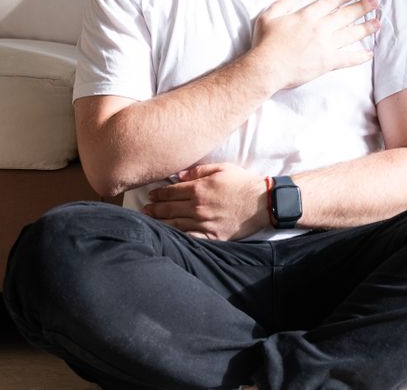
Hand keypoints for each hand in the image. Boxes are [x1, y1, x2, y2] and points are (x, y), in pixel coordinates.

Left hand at [143, 163, 267, 240]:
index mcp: (199, 189)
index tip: (150, 196)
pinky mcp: (213, 236)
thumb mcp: (221, 168)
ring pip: (176, 225)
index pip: (171, 192)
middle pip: (169, 209)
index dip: (158, 194)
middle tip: (144, 210)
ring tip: (150, 223)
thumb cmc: (242, 182)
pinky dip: (178, 238)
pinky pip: (191, 238)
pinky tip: (169, 238)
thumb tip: (179, 175)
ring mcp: (205, 223)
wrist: (262, 202)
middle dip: (154, 209)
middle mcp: (198, 207)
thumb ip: (198, 170)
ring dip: (160, 223)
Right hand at [250, 0, 379, 89]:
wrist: (268, 67)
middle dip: (362, 7)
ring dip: (366, 27)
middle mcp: (320, 27)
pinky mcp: (328, 62)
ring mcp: (326, 45)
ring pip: (352, 34)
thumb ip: (281, 4)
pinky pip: (348, 58)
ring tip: (378, 23)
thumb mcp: (267, 17)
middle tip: (375, 2)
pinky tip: (370, 53)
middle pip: (346, 15)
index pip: (330, 2)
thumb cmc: (266, 43)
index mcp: (307, 15)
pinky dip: (360, 56)